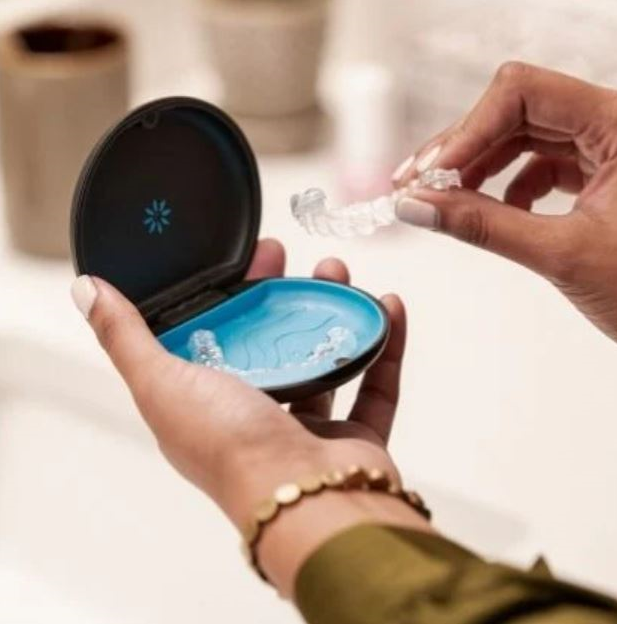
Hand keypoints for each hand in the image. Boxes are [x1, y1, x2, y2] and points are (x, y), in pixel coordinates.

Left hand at [71, 239, 429, 595]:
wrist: (306, 500)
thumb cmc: (230, 449)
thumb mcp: (162, 382)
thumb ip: (126, 337)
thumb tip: (86, 290)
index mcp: (209, 406)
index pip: (218, 337)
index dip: (231, 294)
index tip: (251, 256)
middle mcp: (256, 417)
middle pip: (274, 343)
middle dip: (286, 294)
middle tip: (298, 258)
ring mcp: (309, 429)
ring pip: (325, 358)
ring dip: (334, 311)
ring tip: (341, 270)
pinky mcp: (355, 437)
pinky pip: (376, 383)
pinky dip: (386, 344)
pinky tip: (389, 305)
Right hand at [394, 62, 616, 372]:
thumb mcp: (564, 257)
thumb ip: (484, 225)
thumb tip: (419, 205)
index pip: (524, 93)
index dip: (468, 130)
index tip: (430, 174)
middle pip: (520, 108)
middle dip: (466, 146)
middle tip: (420, 184)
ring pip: (528, 132)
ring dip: (482, 163)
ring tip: (445, 197)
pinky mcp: (611, 171)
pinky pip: (546, 159)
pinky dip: (511, 181)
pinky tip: (495, 209)